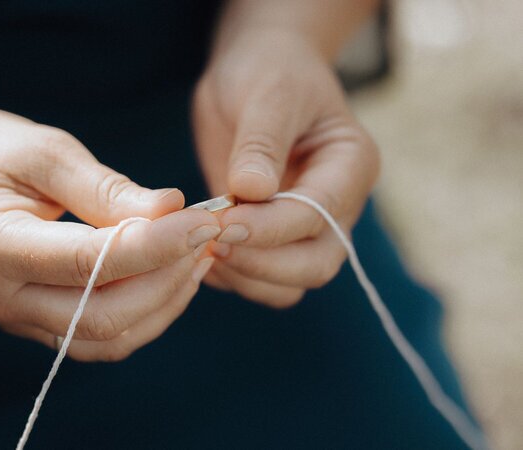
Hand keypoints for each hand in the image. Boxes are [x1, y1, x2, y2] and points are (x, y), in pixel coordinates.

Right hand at [0, 107, 218, 360]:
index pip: (88, 262)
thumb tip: (172, 211)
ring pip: (108, 337)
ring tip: (198, 253)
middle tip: (207, 235)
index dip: (155, 245)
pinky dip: (147, 312)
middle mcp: (2, 297)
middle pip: (102, 315)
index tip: (203, 220)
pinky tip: (173, 274)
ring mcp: (19, 318)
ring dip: (164, 301)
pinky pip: (103, 336)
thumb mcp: (46, 152)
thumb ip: (106, 189)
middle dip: (167, 278)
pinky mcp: (40, 322)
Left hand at [193, 29, 378, 307]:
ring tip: (199, 247)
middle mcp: (337, 205)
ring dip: (244, 277)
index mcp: (350, 166)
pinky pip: (261, 279)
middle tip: (209, 243)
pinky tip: (198, 251)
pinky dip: (232, 277)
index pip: (318, 216)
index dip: (270, 227)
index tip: (222, 222)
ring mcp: (307, 227)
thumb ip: (261, 144)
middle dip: (261, 265)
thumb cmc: (268, 71)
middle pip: (315, 266)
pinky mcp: (274, 236)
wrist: (257, 72)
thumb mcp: (267, 94)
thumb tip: (252, 192)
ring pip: (289, 284)